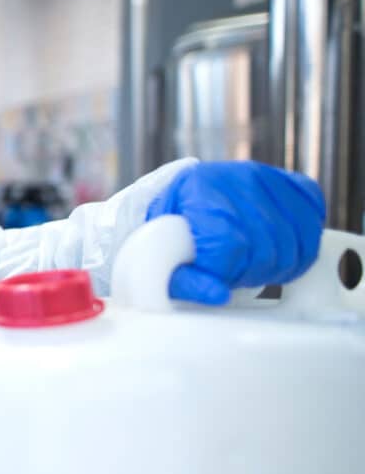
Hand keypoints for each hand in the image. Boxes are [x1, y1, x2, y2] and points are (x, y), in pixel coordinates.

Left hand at [145, 161, 324, 304]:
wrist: (182, 197)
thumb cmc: (170, 230)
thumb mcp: (160, 258)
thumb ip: (185, 281)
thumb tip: (218, 296)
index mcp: (197, 193)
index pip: (230, 245)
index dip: (227, 271)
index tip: (216, 272)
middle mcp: (236, 179)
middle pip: (267, 248)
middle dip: (250, 272)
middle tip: (233, 271)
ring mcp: (265, 177)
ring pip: (297, 241)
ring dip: (277, 264)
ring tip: (251, 262)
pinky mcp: (287, 181)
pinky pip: (313, 215)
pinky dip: (303, 241)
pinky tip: (277, 246)